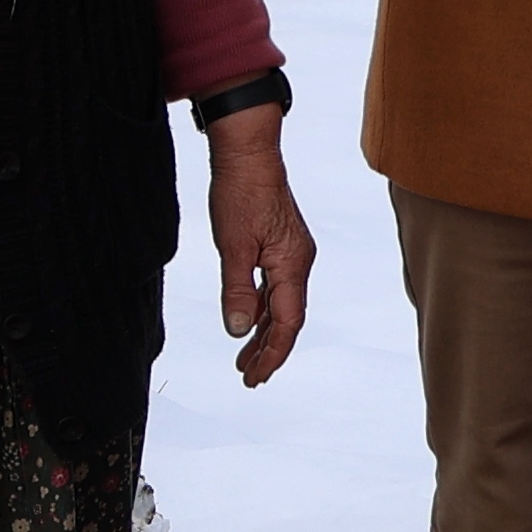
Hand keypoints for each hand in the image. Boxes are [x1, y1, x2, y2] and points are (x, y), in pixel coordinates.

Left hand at [203, 104, 316, 385]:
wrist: (249, 155)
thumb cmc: (242, 194)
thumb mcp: (233, 247)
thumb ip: (237, 290)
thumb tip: (239, 330)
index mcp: (292, 265)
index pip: (287, 322)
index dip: (272, 353)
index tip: (256, 376)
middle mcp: (298, 262)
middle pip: (288, 318)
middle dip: (269, 350)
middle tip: (249, 376)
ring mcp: (292, 254)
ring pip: (281, 304)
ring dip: (264, 332)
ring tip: (245, 357)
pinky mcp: (282, 246)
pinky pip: (276, 288)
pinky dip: (262, 309)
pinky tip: (248, 319)